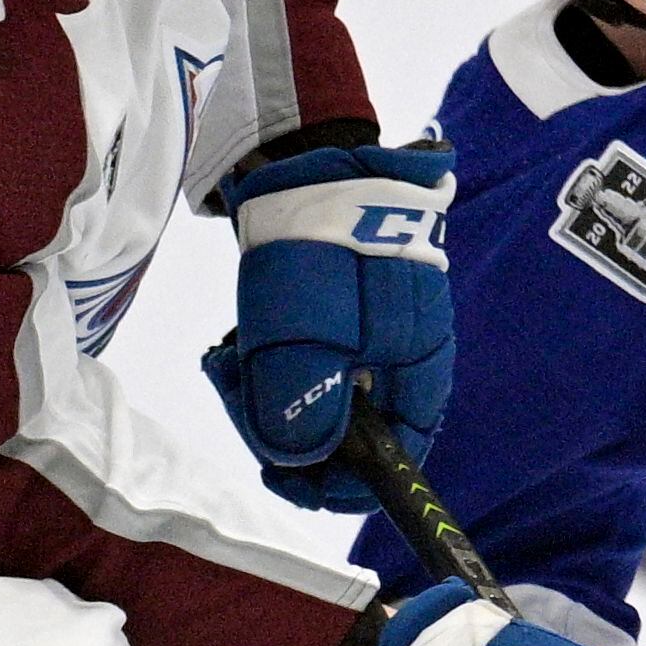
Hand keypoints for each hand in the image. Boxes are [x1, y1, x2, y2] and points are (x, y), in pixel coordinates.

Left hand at [204, 142, 455, 507]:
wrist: (317, 159)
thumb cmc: (322, 250)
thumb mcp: (303, 339)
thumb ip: (302, 411)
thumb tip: (298, 463)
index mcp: (419, 375)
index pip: (395, 461)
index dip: (339, 486)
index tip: (281, 477)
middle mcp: (408, 364)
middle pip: (352, 437)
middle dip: (286, 431)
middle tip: (233, 394)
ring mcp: (379, 337)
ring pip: (325, 401)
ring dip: (270, 396)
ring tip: (226, 361)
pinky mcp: (349, 315)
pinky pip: (314, 364)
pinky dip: (275, 364)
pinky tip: (239, 343)